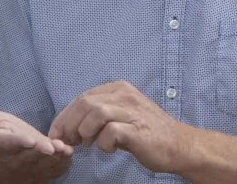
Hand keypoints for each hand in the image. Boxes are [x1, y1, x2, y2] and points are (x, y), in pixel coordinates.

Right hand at [0, 99, 72, 179]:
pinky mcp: (44, 174)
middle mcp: (14, 163)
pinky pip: (54, 171)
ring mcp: (30, 171)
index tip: (27, 140)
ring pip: (42, 167)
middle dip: (38, 153)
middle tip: (50, 147)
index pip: (6, 146)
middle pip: (27, 158)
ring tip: (63, 150)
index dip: (16, 144)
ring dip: (53, 160)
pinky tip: (69, 154)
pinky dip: (62, 165)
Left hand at [49, 80, 193, 174]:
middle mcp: (124, 94)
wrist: (179, 145)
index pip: (82, 97)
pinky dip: (103, 143)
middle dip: (70, 124)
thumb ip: (98, 116)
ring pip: (95, 113)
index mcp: (118, 88)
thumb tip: (70, 128)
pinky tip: (110, 149)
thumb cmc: (147, 132)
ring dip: (85, 132)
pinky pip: (109, 132)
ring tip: (90, 144)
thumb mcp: (121, 115)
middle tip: (69, 141)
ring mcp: (132, 110)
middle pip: (85, 103)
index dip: (65, 116)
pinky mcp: (137, 129)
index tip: (57, 133)